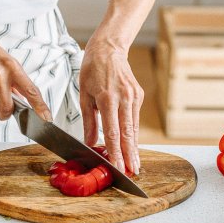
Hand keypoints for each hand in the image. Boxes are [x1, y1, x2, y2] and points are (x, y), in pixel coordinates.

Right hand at [0, 22, 51, 120]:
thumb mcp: (5, 59)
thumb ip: (14, 79)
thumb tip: (20, 96)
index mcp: (12, 67)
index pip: (31, 91)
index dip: (40, 106)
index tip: (46, 117)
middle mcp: (0, 76)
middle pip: (7, 108)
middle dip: (4, 113)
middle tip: (2, 109)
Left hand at [79, 43, 142, 173]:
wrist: (108, 49)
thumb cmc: (92, 70)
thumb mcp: (84, 96)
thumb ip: (89, 122)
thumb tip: (91, 143)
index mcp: (108, 98)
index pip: (112, 132)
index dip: (115, 152)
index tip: (117, 166)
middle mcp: (124, 98)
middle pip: (128, 133)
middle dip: (130, 155)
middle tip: (132, 173)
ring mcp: (134, 97)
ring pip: (134, 128)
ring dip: (134, 148)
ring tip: (133, 165)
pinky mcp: (139, 96)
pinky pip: (134, 119)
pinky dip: (133, 134)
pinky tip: (132, 147)